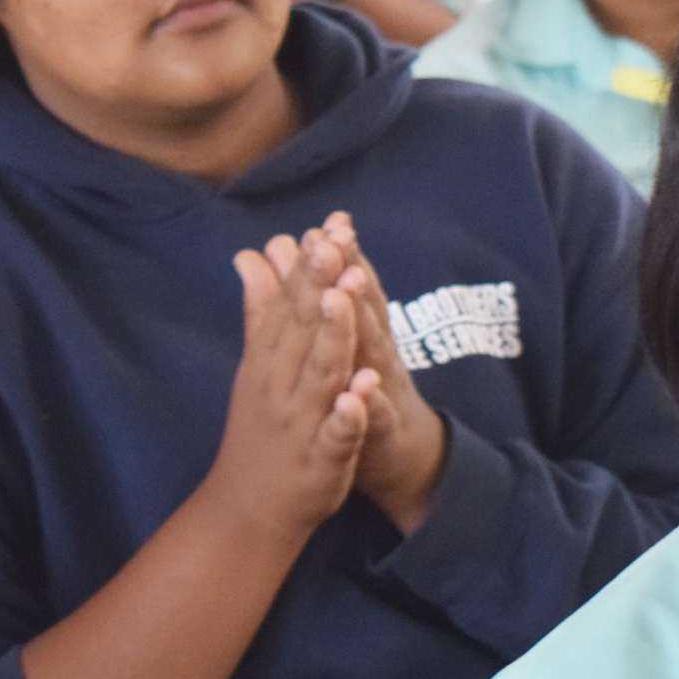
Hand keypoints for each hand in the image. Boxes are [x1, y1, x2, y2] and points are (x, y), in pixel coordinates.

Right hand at [204, 244, 377, 544]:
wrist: (247, 507)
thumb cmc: (261, 427)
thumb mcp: (257, 364)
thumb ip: (260, 309)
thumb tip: (250, 255)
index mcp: (270, 358)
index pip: (290, 304)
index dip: (310, 266)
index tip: (328, 226)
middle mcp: (282, 383)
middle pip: (302, 328)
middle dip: (319, 286)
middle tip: (335, 243)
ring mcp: (300, 421)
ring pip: (319, 373)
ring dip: (333, 336)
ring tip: (344, 298)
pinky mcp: (320, 460)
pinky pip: (336, 434)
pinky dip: (348, 413)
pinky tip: (361, 392)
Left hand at [292, 213, 448, 531]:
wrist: (401, 457)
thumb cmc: (358, 395)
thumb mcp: (337, 345)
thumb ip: (309, 299)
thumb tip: (276, 249)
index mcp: (361, 332)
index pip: (348, 287)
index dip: (339, 256)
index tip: (327, 221)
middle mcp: (377, 354)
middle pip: (364, 309)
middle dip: (351, 272)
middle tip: (338, 236)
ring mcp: (384, 391)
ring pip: (374, 353)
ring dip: (364, 323)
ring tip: (349, 289)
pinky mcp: (383, 433)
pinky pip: (378, 418)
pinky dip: (373, 404)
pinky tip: (366, 391)